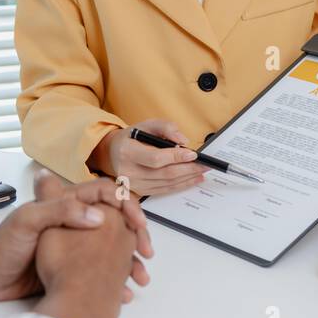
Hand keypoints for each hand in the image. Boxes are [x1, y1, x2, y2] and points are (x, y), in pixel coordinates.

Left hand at [0, 171, 152, 302]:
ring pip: (112, 249)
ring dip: (129, 262)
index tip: (137, 223)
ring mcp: (74, 245)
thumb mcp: (27, 221)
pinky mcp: (71, 267)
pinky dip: (115, 281)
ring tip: (140, 277)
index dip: (126, 205)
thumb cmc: (0, 245)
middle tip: (146, 252)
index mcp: (64, 202)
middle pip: (115, 221)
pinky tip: (123, 293)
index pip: (105, 194)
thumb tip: (96, 215)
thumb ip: (58, 211)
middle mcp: (72, 220)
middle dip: (135, 236)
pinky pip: (101, 272)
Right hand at [89, 118, 206, 196]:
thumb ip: (164, 127)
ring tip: (202, 171)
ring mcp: (134, 185)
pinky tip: (192, 179)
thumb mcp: (145, 125)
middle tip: (205, 164)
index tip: (193, 154)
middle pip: (164, 174)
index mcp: (127, 152)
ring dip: (187, 178)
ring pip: (166, 184)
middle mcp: (129, 172)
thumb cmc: (131, 138)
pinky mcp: (140, 192)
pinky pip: (164, 190)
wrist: (112, 154)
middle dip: (188, 169)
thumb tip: (183, 141)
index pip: (155, 158)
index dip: (176, 157)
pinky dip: (181, 185)